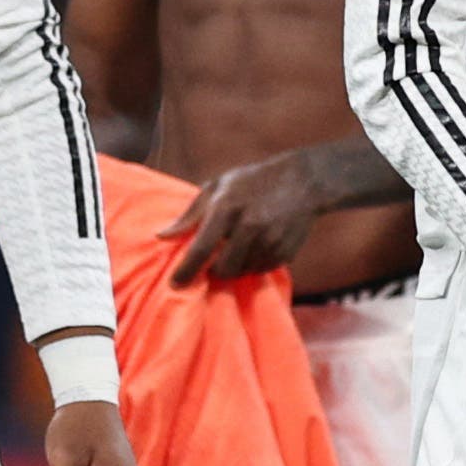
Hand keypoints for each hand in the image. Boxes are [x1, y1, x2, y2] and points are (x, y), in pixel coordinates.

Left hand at [158, 149, 323, 285]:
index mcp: (227, 207)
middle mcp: (250, 226)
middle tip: (210, 263)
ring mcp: (270, 241)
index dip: (185, 271)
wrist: (303, 181)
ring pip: (242, 273)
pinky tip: (254, 247)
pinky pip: (260, 271)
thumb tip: (162, 237)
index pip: (201, 250)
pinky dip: (252, 265)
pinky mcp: (285, 252)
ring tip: (234, 250)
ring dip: (233, 268)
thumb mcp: (218, 187)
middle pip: (222, 269)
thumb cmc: (252, 181)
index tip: (174, 284)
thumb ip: (190, 215)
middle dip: (212, 271)